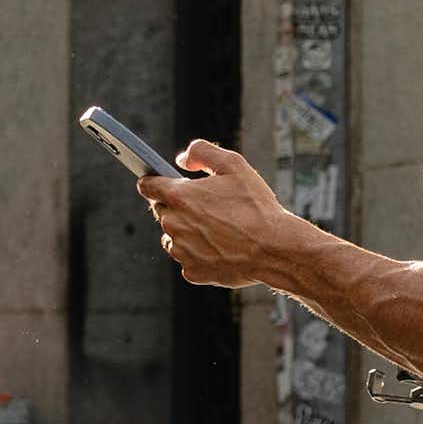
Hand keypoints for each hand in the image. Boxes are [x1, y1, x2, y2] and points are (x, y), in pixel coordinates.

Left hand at [142, 141, 297, 287]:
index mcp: (179, 196)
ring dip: (187, 232)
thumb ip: (202, 152)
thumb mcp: (234, 164)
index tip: (160, 183)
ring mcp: (181, 250)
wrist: (275, 249)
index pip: (147, 186)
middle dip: (179, 207)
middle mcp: (173, 224)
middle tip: (208, 208)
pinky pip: (188, 260)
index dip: (153, 182)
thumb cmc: (257, 206)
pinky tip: (221, 249)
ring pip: (173, 237)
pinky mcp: (192, 271)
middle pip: (163, 211)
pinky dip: (200, 254)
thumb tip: (182, 160)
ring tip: (217, 230)